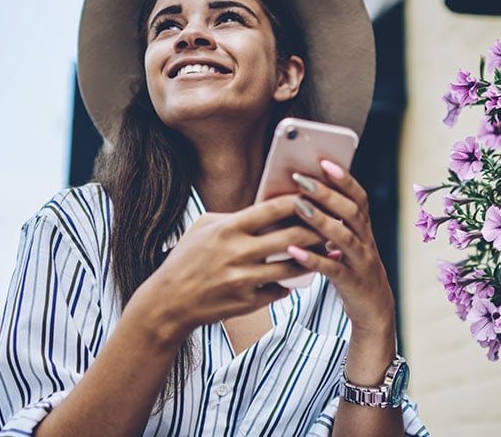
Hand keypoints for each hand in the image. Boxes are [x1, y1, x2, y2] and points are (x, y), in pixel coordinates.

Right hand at [133, 195, 325, 341]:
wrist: (168, 303)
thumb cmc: (186, 259)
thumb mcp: (203, 227)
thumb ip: (235, 216)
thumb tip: (267, 207)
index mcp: (228, 229)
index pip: (272, 209)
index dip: (299, 201)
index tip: (315, 196)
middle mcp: (238, 253)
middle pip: (292, 237)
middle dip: (317, 230)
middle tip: (332, 225)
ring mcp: (244, 280)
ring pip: (293, 267)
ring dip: (313, 258)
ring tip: (325, 250)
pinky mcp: (248, 302)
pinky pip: (280, 290)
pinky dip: (291, 282)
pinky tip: (299, 275)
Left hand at [284, 160, 395, 336]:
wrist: (374, 308)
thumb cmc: (352, 269)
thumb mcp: (347, 242)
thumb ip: (332, 222)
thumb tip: (301, 196)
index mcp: (364, 228)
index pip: (359, 197)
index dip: (344, 178)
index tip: (324, 161)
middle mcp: (366, 241)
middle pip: (351, 212)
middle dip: (327, 193)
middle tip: (302, 178)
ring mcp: (360, 262)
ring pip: (344, 237)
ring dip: (320, 220)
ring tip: (298, 206)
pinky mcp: (351, 283)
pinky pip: (332, 269)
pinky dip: (313, 259)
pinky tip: (293, 251)